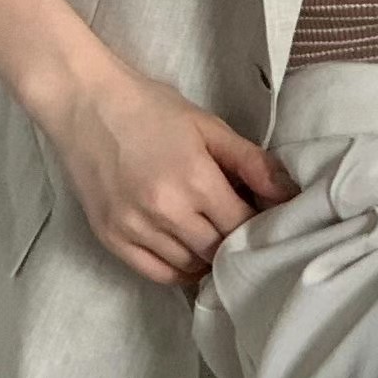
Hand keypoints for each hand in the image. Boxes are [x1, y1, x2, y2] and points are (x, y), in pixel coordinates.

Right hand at [38, 48, 300, 286]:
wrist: (87, 104)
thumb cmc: (151, 108)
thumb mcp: (207, 125)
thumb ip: (251, 161)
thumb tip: (289, 193)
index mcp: (195, 178)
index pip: (242, 224)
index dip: (258, 223)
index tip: (263, 216)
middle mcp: (166, 211)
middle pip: (218, 249)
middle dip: (235, 242)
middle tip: (239, 227)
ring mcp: (136, 229)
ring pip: (190, 266)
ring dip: (209, 258)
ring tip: (215, 238)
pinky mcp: (112, 239)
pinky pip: (157, 274)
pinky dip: (179, 271)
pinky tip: (190, 256)